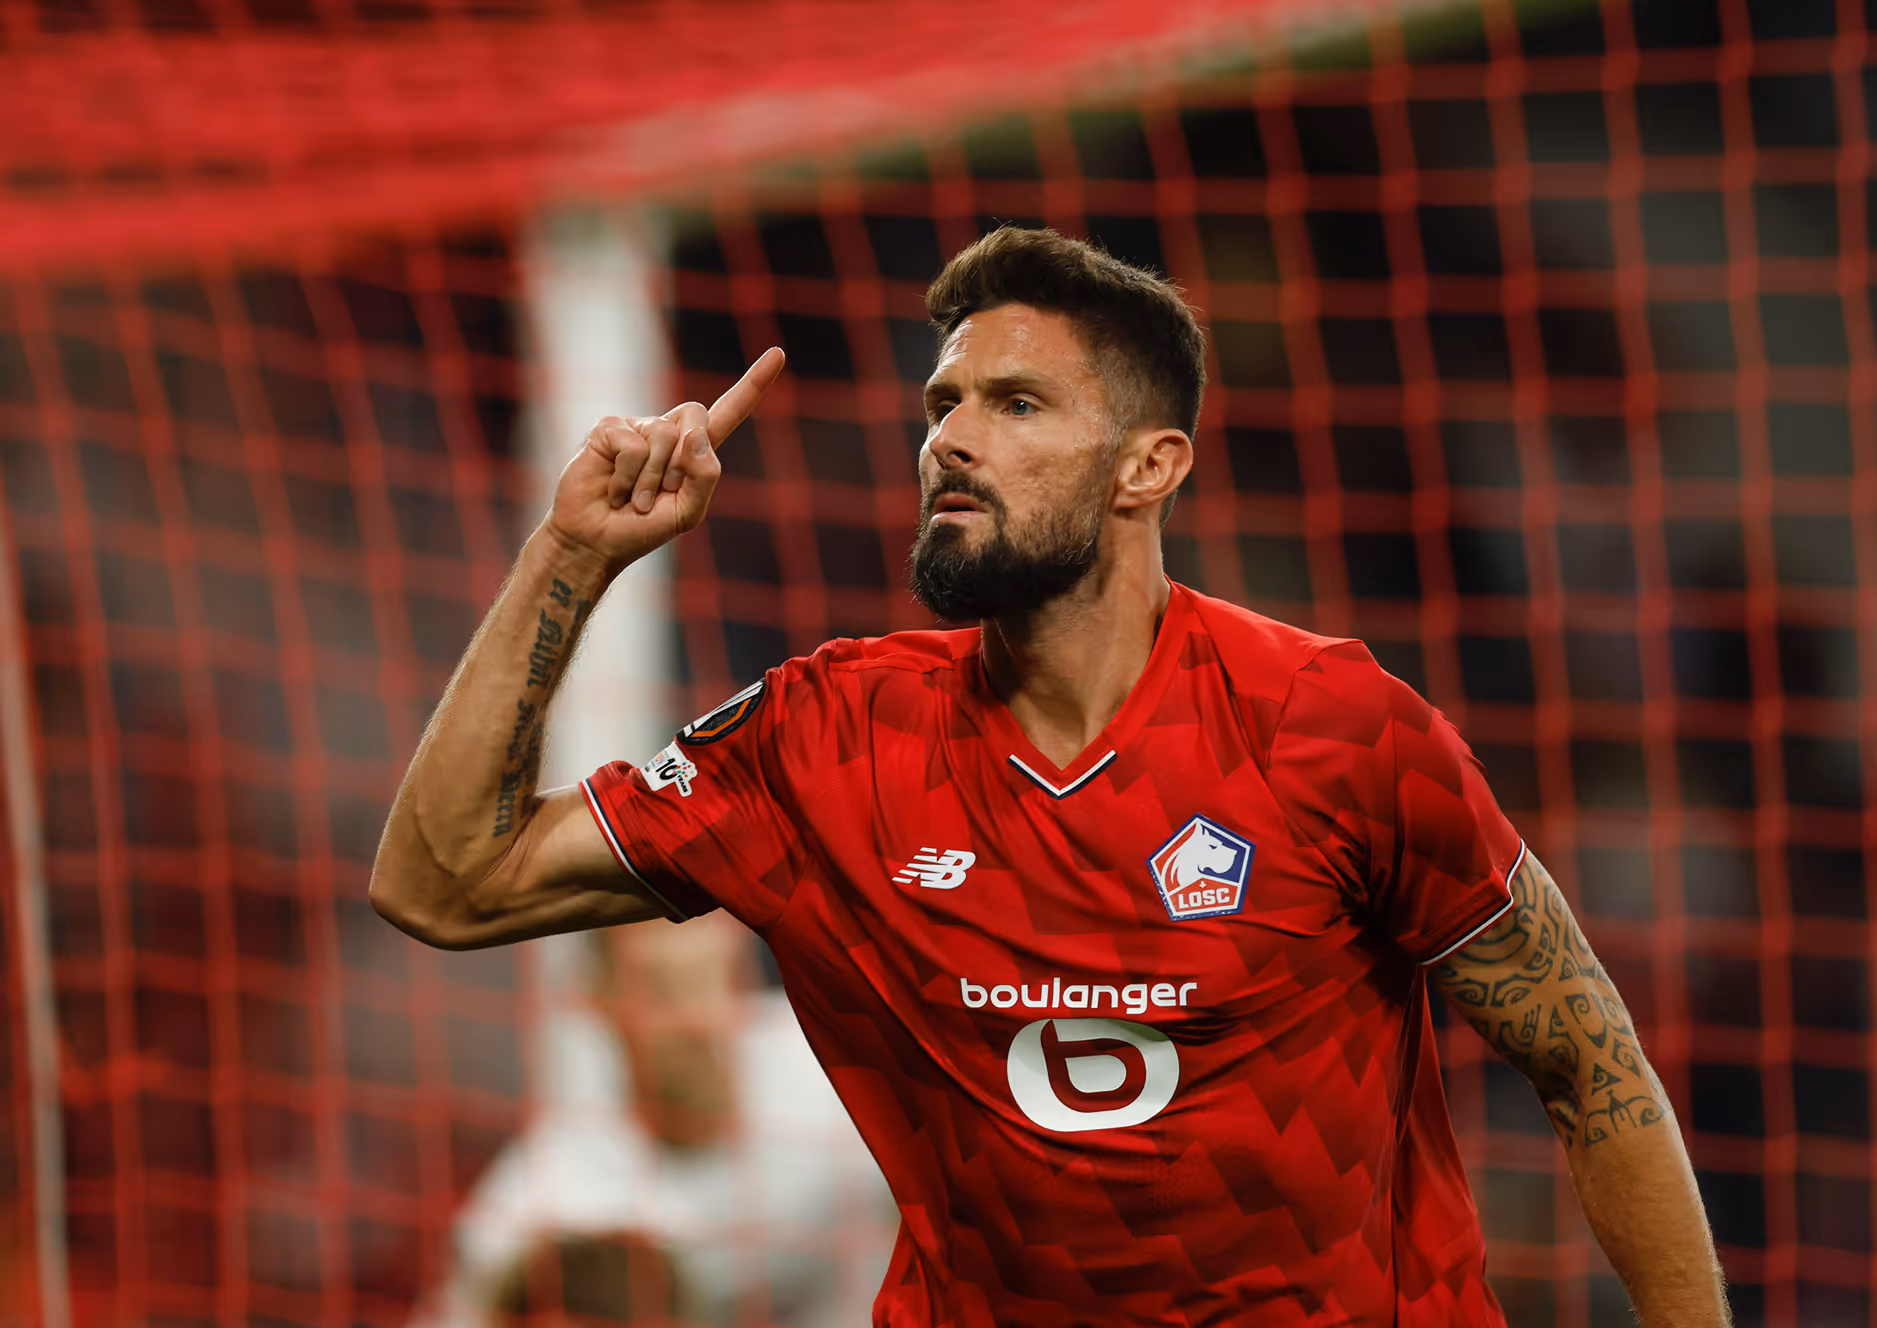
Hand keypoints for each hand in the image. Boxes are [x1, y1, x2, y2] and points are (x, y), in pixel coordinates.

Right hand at [543, 347, 784, 568]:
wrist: (596, 541)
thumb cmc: (642, 528)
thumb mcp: (687, 513)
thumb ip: (704, 477)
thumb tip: (695, 435)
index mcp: (695, 450)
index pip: (729, 411)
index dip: (754, 384)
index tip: (779, 353)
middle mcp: (668, 431)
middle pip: (698, 416)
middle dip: (684, 461)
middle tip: (662, 494)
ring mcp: (637, 426)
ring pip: (665, 437)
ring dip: (652, 480)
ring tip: (634, 500)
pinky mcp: (609, 429)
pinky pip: (634, 446)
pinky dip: (627, 478)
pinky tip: (614, 491)